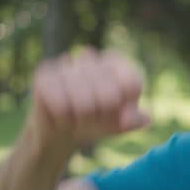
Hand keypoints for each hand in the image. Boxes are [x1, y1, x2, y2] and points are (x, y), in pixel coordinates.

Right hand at [30, 48, 149, 147]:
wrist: (61, 131)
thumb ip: (134, 121)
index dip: (127, 107)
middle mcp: (92, 57)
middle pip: (109, 96)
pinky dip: (64, 120)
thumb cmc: (97, 123)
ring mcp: (66, 64)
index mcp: (116, 64)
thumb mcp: (120, 124)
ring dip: (83, 121)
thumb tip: (145, 119)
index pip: (131, 83)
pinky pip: (61, 107)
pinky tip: (61, 116)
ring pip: (84, 104)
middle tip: (94, 120)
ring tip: (77, 118)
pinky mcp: (44, 76)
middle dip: (103, 117)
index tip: (121, 117)